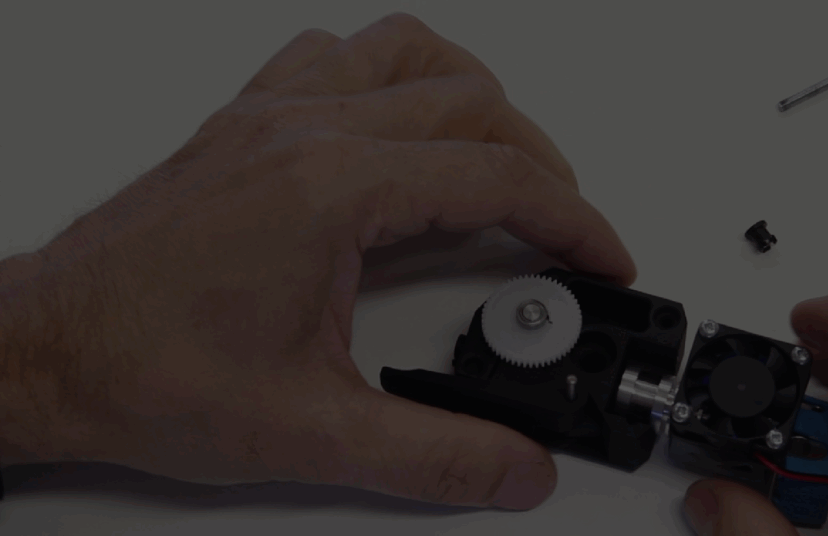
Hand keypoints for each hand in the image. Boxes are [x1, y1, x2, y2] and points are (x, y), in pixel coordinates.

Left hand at [0, 14, 635, 509]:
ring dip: (476, 99)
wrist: (44, 351)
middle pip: (473, 106)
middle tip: (565, 232)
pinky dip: (394, 75)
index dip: (573, 220)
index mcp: (331, 189)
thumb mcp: (309, 435)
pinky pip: (337, 56)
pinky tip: (402, 126)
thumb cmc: (143, 372)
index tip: (603, 256)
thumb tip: (517, 466)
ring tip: (505, 160)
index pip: (496, 179)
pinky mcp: (245, 123)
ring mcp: (272, 117)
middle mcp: (304, 131)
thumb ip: (434, 458)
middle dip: (544, 166)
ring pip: (409, 53)